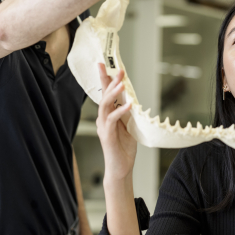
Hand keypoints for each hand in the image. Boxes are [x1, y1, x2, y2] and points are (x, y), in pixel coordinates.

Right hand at [97, 64, 136, 181]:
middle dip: (109, 81)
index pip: (107, 94)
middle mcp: (103, 118)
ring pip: (105, 105)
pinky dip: (120, 111)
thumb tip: (131, 100)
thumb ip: (128, 113)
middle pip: (103, 95)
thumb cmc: (124, 148)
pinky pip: (112, 119)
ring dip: (113, 93)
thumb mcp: (129, 126)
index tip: (109, 66)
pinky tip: (129, 104)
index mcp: (108, 115)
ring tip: (121, 84)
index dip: (107, 80)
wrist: (120, 168)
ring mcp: (103, 126)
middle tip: (117, 69)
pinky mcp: (106, 134)